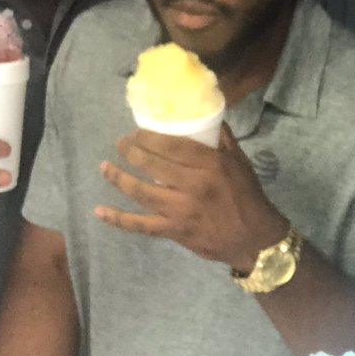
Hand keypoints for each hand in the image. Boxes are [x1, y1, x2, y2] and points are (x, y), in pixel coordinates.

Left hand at [95, 123, 287, 268]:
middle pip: (153, 164)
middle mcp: (193, 186)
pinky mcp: (174, 231)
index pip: (172, 145)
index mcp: (211, 166)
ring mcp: (181, 210)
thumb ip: (223, 140)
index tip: (137, 131)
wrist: (255, 240)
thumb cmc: (248, 197)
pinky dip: (118, 219)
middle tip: (121, 143)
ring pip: (142, 191)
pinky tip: (99, 211)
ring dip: (119, 178)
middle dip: (131, 151)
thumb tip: (207, 115)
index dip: (149, 137)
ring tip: (105, 166)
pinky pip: (141, 225)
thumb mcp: (241, 163)